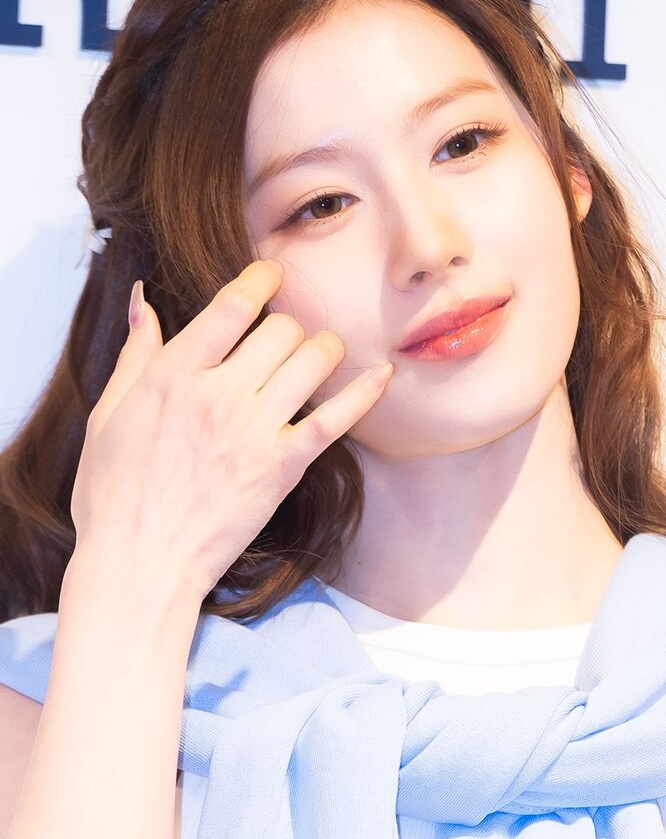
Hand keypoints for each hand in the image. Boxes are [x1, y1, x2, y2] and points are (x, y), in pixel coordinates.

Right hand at [69, 259, 392, 601]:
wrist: (139, 564)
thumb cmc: (113, 494)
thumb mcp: (108, 415)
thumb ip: (135, 354)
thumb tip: (143, 300)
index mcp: (172, 376)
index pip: (232, 305)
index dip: (261, 278)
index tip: (272, 273)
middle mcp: (218, 396)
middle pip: (281, 330)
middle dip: (287, 325)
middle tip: (282, 340)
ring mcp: (254, 432)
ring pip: (312, 361)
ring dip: (321, 350)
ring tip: (316, 357)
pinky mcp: (282, 468)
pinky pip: (336, 419)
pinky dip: (364, 393)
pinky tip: (383, 374)